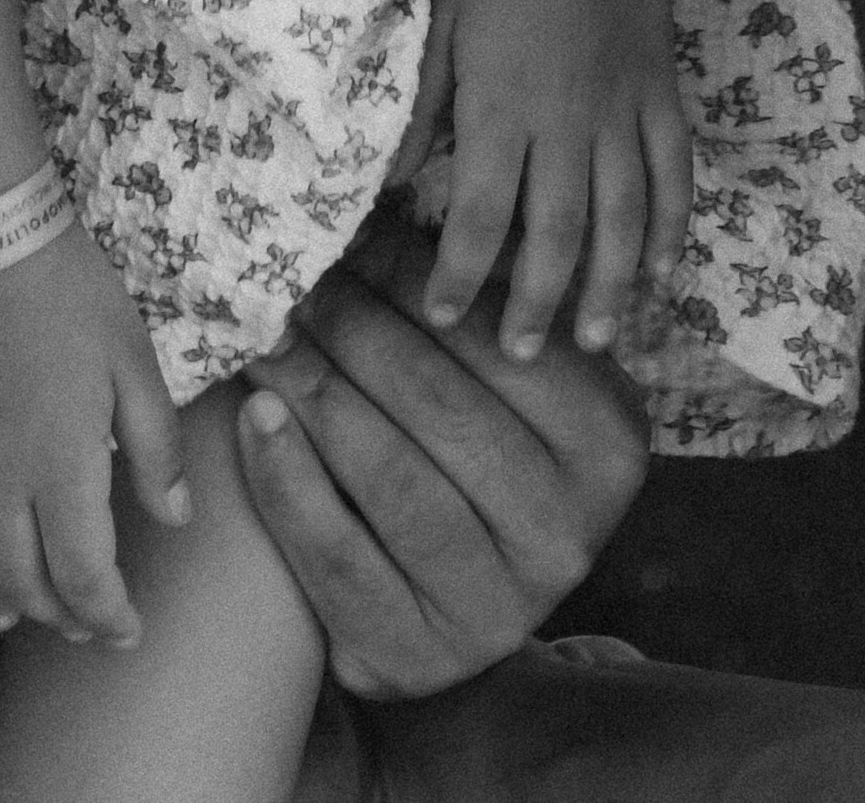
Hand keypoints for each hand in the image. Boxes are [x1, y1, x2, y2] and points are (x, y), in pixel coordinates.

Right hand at [0, 216, 187, 644]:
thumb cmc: (70, 292)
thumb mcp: (135, 360)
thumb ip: (156, 446)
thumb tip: (176, 518)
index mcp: (61, 468)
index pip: (83, 576)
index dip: (106, 615)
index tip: (124, 629)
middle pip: (20, 581)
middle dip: (56, 613)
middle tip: (80, 620)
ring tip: (13, 610)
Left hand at [235, 210, 648, 701]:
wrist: (461, 603)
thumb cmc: (485, 452)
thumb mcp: (513, 378)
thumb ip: (474, 304)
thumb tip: (378, 207)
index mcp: (607, 445)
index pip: (500, 345)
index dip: (414, 286)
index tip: (347, 239)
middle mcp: (567, 533)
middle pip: (441, 408)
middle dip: (355, 332)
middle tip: (291, 283)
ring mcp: (496, 607)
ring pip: (390, 479)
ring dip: (315, 396)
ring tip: (265, 338)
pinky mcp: (418, 657)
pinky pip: (339, 559)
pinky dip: (288, 484)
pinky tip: (257, 422)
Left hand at [398, 0, 691, 356]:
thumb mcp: (439, 17)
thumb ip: (420, 104)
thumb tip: (384, 178)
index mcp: (502, 106)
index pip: (476, 214)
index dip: (459, 273)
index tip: (444, 317)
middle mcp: (567, 123)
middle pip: (555, 234)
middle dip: (537, 302)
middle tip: (524, 357)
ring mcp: (624, 111)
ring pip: (622, 219)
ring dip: (609, 285)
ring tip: (598, 342)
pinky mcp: (662, 94)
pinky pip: (674, 174)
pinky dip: (673, 228)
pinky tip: (663, 273)